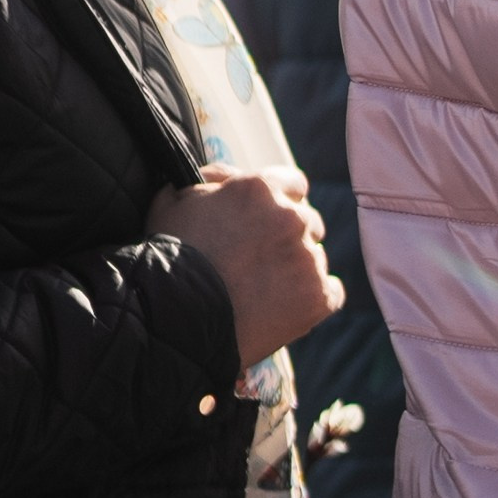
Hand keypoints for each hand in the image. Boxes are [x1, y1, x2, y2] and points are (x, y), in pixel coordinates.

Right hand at [149, 168, 339, 363]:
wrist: (174, 321)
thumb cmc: (167, 260)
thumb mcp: (174, 201)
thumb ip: (209, 181)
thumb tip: (227, 176)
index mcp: (261, 188)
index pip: (294, 184)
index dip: (281, 202)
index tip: (268, 221)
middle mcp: (292, 217)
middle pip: (308, 221)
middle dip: (289, 237)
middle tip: (262, 261)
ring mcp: (307, 258)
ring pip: (315, 257)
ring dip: (297, 268)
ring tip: (263, 291)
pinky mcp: (317, 297)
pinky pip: (330, 292)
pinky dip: (312, 299)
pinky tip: (284, 308)